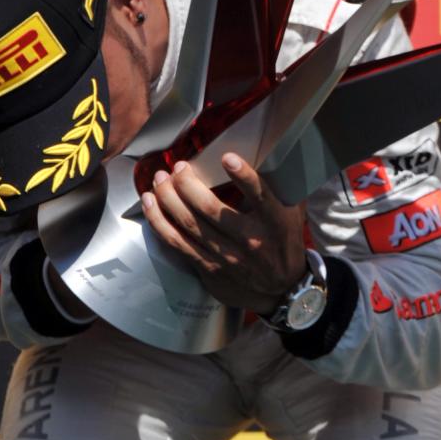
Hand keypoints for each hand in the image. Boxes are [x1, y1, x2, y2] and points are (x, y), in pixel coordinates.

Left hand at [140, 152, 307, 313]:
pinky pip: (177, 243)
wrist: (282, 289)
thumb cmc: (284, 242)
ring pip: (189, 225)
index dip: (244, 177)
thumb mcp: (291, 213)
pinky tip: (150, 203)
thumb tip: (262, 150)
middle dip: (188, 184)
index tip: (227, 157)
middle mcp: (250, 241)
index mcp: (275, 223)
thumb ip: (278, 187)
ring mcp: (227, 257)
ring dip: (168, 198)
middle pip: (210, 209)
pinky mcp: (209, 268)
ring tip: (158, 180)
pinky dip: (159, 222)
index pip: (260, 197)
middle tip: (178, 166)